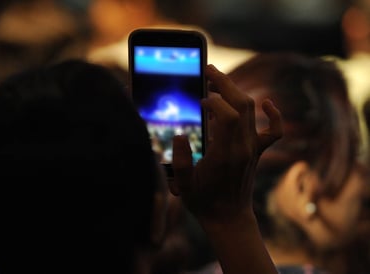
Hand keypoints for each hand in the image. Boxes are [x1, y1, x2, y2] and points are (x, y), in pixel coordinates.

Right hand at [170, 64, 281, 222]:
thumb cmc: (204, 202)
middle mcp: (243, 147)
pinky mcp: (257, 151)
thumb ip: (179, 161)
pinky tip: (267, 103)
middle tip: (208, 70)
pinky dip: (273, 114)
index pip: (227, 115)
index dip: (213, 101)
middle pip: (241, 104)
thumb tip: (179, 135)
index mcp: (225, 154)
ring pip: (251, 109)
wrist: (229, 218)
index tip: (199, 101)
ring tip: (218, 80)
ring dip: (236, 90)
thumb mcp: (184, 186)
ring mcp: (253, 148)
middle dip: (224, 82)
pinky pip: (273, 130)